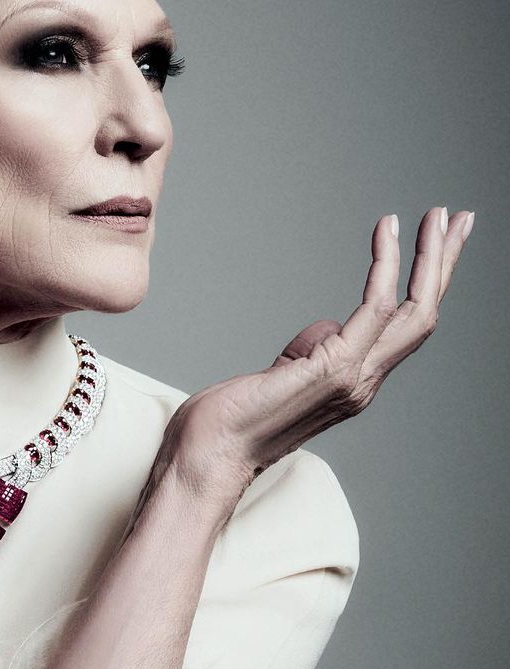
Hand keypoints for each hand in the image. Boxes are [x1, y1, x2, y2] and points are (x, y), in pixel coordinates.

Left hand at [157, 207, 474, 496]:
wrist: (208, 453)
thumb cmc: (230, 418)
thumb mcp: (279, 374)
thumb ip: (308, 351)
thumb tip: (328, 329)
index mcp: (354, 383)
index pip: (405, 329)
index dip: (425, 285)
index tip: (435, 243)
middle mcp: (364, 382)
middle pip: (426, 315)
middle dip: (445, 264)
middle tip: (461, 217)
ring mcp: (354, 378)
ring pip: (417, 310)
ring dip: (432, 257)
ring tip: (440, 215)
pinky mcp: (334, 368)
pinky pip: (376, 306)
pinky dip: (386, 263)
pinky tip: (387, 230)